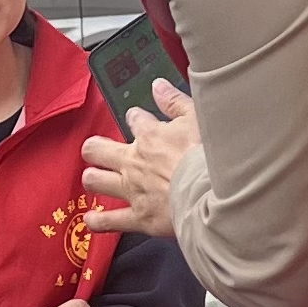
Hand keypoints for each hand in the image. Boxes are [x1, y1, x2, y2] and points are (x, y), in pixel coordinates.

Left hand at [81, 80, 198, 238]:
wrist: (215, 195)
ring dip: (93, 179)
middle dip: (95, 149)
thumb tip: (158, 86)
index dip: (136, 118)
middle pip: (97, 150)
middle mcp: (135, 162)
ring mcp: (133, 190)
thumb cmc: (210, 157)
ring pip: (96, 181)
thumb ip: (176, 101)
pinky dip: (99, 221)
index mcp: (151, 136)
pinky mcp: (139, 216)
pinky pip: (110, 220)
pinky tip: (92, 219)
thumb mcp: (198, 119)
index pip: (134, 119)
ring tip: (94, 178)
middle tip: (98, 151)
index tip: (138, 120)